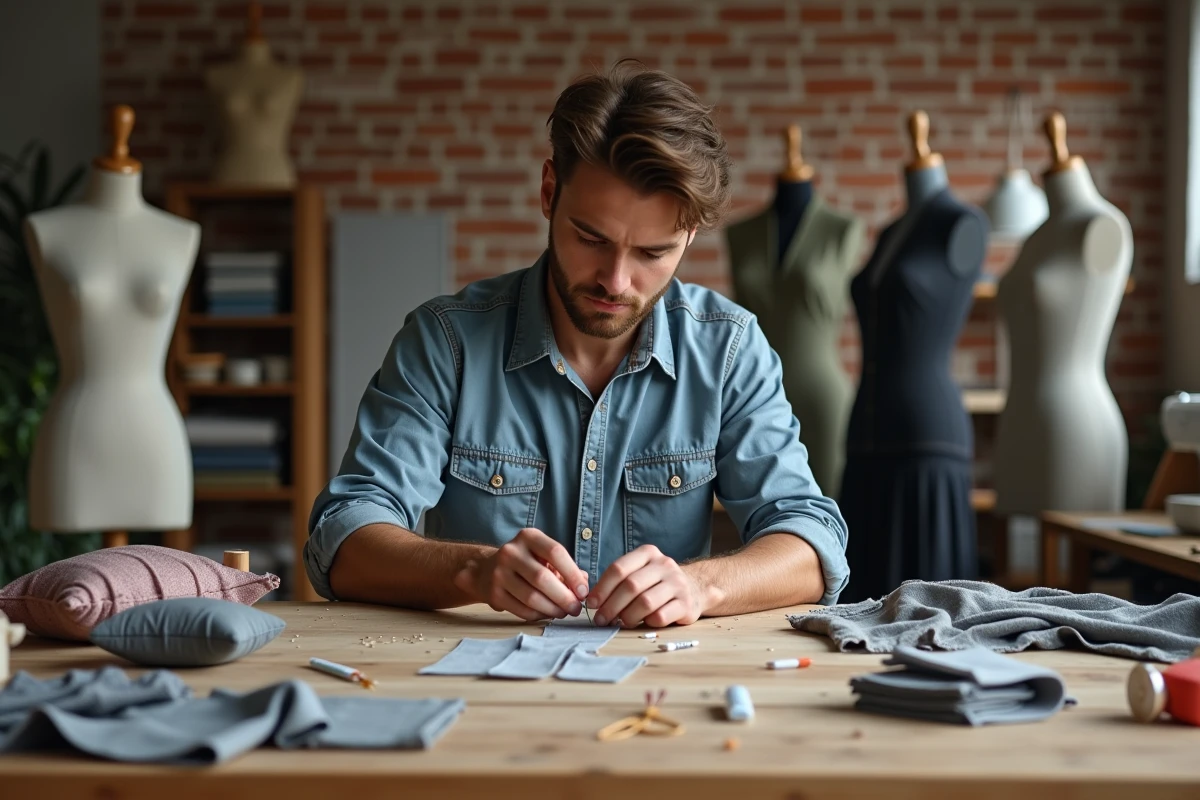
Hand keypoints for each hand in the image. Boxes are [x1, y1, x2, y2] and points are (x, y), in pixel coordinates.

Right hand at [454, 528, 588, 621]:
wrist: (486, 570)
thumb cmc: (525, 563)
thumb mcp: (543, 556)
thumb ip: (566, 567)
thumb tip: (584, 584)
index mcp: (528, 537)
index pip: (555, 552)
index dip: (572, 574)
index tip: (583, 591)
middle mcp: (511, 552)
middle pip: (542, 578)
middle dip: (564, 597)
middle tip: (576, 608)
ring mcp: (499, 573)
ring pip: (532, 597)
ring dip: (553, 609)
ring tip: (563, 612)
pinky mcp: (494, 594)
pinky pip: (522, 610)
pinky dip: (539, 615)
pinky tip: (547, 614)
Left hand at [587, 545, 705, 627]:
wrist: (695, 588)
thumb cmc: (657, 583)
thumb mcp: (640, 572)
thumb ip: (619, 580)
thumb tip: (592, 600)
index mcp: (648, 553)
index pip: (619, 569)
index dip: (602, 588)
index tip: (591, 604)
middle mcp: (664, 565)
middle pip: (631, 586)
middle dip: (611, 606)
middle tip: (601, 619)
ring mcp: (678, 584)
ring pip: (645, 602)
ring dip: (628, 616)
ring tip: (620, 623)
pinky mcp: (686, 604)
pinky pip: (661, 616)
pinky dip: (647, 622)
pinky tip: (643, 623)